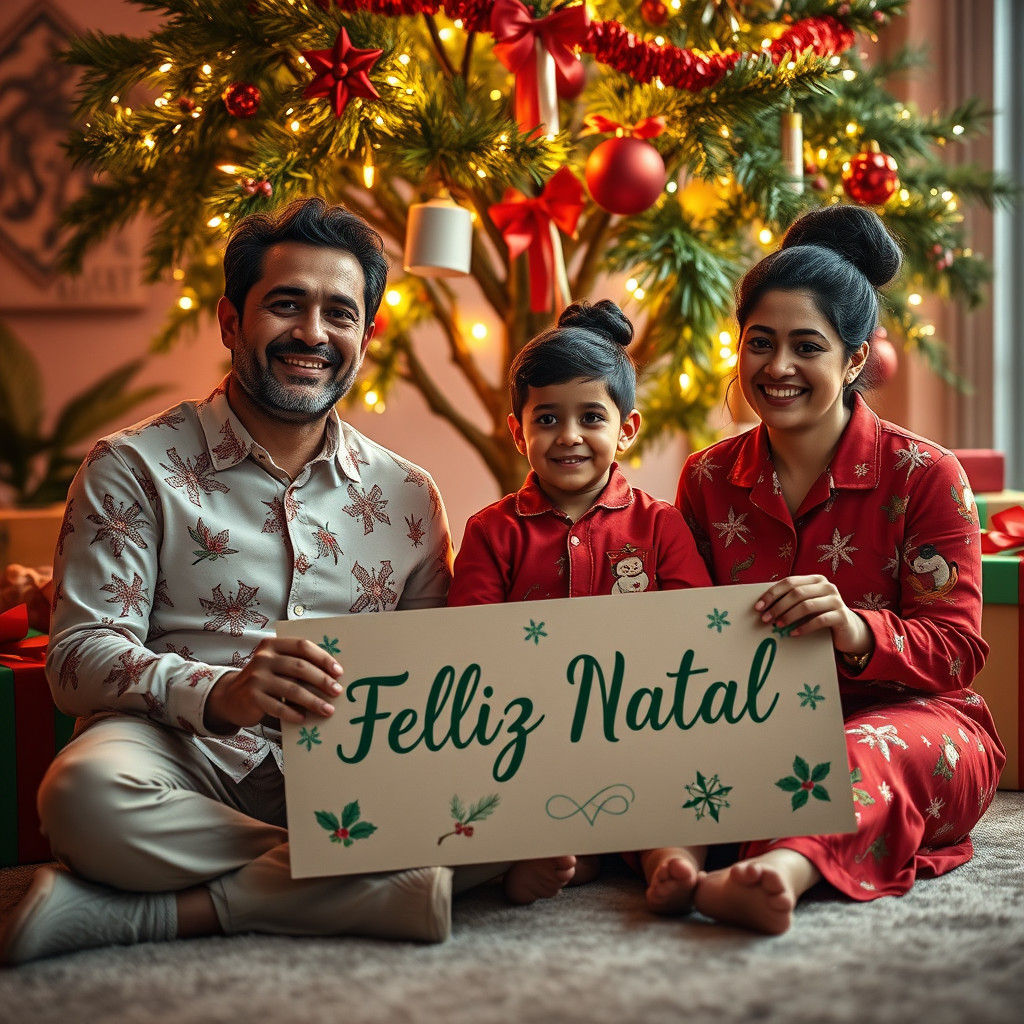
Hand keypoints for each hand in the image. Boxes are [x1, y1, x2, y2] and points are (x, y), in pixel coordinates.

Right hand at [204, 637, 343, 731]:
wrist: (231, 697)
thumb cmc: (264, 680)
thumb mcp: (277, 665)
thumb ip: (296, 663)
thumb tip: (332, 676)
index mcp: (272, 645)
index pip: (302, 646)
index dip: (323, 658)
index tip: (339, 671)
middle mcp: (263, 658)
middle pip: (300, 667)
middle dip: (322, 680)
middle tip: (337, 691)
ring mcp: (256, 677)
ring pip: (292, 689)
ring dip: (313, 701)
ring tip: (328, 710)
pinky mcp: (252, 697)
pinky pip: (278, 707)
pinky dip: (293, 713)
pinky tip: (304, 718)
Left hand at [754, 575, 871, 656]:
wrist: (848, 630)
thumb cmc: (820, 615)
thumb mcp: (806, 604)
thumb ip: (791, 600)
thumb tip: (763, 606)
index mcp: (816, 580)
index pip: (789, 582)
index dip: (772, 594)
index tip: (758, 606)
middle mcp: (827, 586)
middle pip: (796, 593)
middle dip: (778, 606)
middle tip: (765, 618)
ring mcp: (836, 600)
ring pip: (807, 606)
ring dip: (789, 616)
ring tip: (778, 625)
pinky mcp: (841, 616)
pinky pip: (819, 620)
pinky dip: (803, 627)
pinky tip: (793, 633)